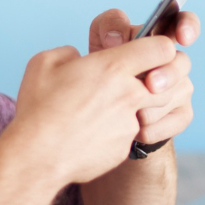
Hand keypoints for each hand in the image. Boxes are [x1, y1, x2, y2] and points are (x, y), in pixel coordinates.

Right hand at [9, 35, 176, 185]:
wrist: (36, 156)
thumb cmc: (38, 108)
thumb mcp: (45, 63)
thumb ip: (69, 53)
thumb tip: (77, 58)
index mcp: (112, 67)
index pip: (163, 48)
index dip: (159, 49)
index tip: (145, 55)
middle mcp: (129, 94)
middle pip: (168, 82)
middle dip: (156, 81)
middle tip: (131, 83)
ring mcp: (129, 124)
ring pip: (149, 110)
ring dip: (138, 107)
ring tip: (106, 109)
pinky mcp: (124, 147)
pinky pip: (129, 134)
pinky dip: (116, 132)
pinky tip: (92, 134)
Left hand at [88, 9, 198, 144]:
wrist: (105, 114)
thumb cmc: (106, 70)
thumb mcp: (101, 41)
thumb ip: (110, 27)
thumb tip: (116, 38)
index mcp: (159, 39)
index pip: (183, 22)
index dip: (189, 26)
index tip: (183, 36)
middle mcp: (175, 62)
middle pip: (182, 62)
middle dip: (168, 74)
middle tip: (151, 84)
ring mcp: (182, 89)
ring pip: (175, 95)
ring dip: (149, 105)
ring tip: (127, 112)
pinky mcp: (183, 115)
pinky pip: (173, 121)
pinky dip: (150, 128)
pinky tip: (136, 130)